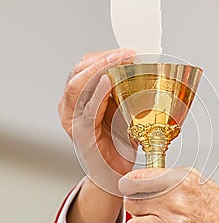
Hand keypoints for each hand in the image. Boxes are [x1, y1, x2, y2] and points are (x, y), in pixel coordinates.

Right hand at [59, 48, 136, 193]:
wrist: (115, 172)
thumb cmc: (118, 141)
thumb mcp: (122, 108)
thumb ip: (124, 89)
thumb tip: (143, 65)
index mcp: (80, 97)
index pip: (85, 67)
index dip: (104, 55)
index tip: (127, 49)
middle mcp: (71, 106)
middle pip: (78, 72)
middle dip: (102, 59)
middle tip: (126, 53)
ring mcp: (72, 120)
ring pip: (77, 87)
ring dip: (99, 70)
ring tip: (119, 60)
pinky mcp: (80, 135)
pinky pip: (87, 110)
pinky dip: (97, 94)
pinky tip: (108, 81)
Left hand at [120, 167, 218, 222]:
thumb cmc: (218, 208)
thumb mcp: (196, 179)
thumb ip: (169, 175)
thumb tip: (146, 175)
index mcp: (178, 182)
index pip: (136, 180)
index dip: (130, 184)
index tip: (129, 187)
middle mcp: (173, 203)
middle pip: (131, 203)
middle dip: (135, 205)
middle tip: (143, 208)